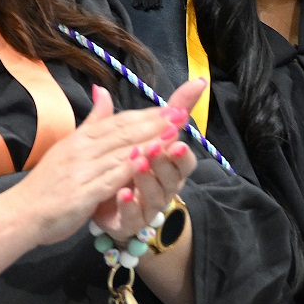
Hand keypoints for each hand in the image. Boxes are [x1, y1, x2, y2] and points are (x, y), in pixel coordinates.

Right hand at [3, 81, 199, 247]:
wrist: (21, 212)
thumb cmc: (46, 184)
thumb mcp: (68, 148)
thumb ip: (90, 123)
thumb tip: (102, 92)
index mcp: (79, 138)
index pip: (118, 122)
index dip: (146, 115)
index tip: (172, 108)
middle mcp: (81, 149)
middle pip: (123, 133)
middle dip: (154, 123)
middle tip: (181, 114)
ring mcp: (82, 169)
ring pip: (121, 151)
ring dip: (148, 141)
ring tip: (174, 133)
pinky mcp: (83, 191)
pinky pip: (111, 177)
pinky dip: (129, 167)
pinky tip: (148, 161)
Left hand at [90, 80, 202, 242]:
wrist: (107, 208)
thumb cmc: (130, 169)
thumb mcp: (142, 138)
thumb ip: (163, 113)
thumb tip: (196, 82)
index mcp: (168, 167)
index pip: (181, 158)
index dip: (180, 150)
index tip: (176, 138)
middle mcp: (164, 187)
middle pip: (171, 176)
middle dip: (165, 161)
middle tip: (156, 147)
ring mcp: (149, 206)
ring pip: (154, 194)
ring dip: (145, 178)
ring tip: (136, 163)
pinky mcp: (130, 222)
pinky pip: (132, 215)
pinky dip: (128, 204)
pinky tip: (122, 192)